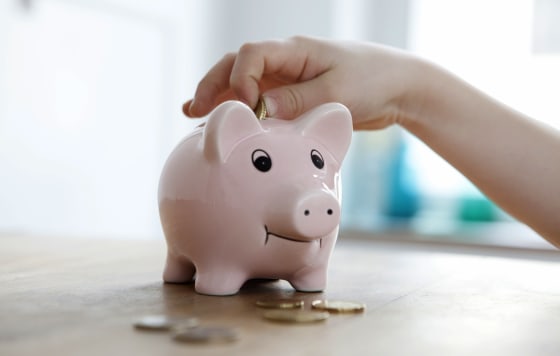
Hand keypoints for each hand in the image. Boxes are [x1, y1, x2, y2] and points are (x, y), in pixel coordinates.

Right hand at [183, 36, 418, 129]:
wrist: (396, 87)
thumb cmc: (372, 81)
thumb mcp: (337, 93)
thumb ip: (299, 100)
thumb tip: (262, 109)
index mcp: (295, 51)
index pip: (251, 55)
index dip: (240, 81)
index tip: (248, 109)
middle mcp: (286, 61)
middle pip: (237, 65)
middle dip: (213, 85)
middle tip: (194, 110)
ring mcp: (287, 78)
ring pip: (243, 82)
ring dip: (219, 97)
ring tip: (193, 114)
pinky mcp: (293, 95)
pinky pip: (259, 100)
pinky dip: (240, 110)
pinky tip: (226, 122)